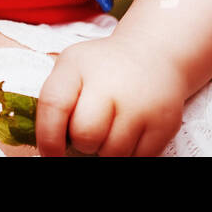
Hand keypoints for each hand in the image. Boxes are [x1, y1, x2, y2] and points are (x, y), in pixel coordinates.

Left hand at [35, 34, 186, 156]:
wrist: (153, 53)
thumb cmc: (103, 67)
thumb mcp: (72, 67)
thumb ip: (56, 99)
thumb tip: (48, 146)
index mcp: (77, 65)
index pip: (54, 105)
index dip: (48, 137)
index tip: (51, 151)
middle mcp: (111, 82)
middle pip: (85, 135)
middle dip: (82, 142)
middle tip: (89, 131)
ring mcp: (140, 104)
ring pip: (112, 153)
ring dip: (106, 150)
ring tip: (110, 127)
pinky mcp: (164, 124)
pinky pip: (138, 158)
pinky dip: (129, 153)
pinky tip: (128, 131)